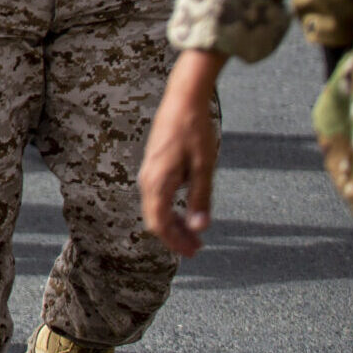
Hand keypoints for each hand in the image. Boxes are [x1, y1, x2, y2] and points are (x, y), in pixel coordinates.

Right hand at [140, 49, 228, 257]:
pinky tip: (186, 210)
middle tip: (197, 248)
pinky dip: (171, 209)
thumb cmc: (195, 131)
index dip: (175, 242)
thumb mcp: (204, 167)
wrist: (183, 99)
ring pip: (156, 207)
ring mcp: (149, 171)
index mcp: (158, 181)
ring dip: (174, 223)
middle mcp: (148, 179)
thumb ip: (201, 199)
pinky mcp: (154, 165)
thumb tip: (200, 228)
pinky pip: (158, 195)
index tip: (192, 253)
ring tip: (195, 233)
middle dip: (175, 236)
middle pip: (156, 218)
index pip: (160, 223)